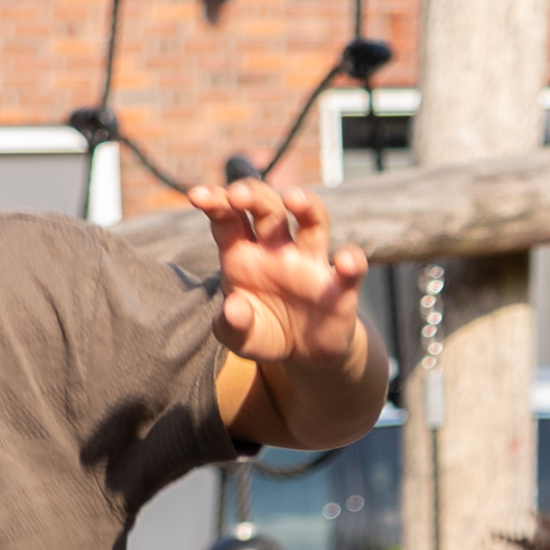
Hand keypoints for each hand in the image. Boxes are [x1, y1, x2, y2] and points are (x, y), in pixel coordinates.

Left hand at [198, 178, 373, 377]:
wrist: (302, 355)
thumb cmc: (263, 332)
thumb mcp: (240, 337)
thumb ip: (231, 326)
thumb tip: (233, 309)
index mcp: (243, 253)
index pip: (227, 218)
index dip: (215, 202)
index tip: (197, 196)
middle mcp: (277, 248)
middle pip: (268, 208)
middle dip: (254, 195)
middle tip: (239, 194)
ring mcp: (310, 262)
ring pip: (313, 221)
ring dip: (306, 205)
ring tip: (294, 199)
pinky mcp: (341, 286)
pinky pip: (351, 268)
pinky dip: (351, 262)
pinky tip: (344, 263)